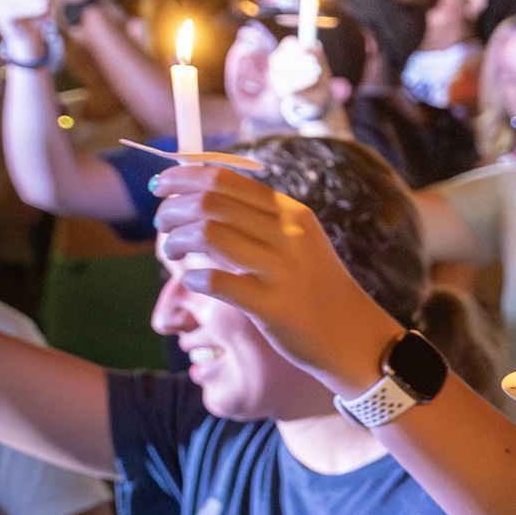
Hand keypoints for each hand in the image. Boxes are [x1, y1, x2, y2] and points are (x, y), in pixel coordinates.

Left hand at [148, 164, 401, 389]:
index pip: (225, 179)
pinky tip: (192, 282)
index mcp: (291, 213)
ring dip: (176, 241)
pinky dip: (193, 278)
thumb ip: (258, 220)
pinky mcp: (274, 307)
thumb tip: (198, 198)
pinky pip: (216, 282)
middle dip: (172, 209)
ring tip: (171, 253)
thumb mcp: (298, 242)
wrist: (355, 337)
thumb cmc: (316, 289)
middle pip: (210, 202)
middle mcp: (289, 234)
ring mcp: (283, 270)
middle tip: (161, 225)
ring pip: (208, 234)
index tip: (160, 185)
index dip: (183, 176)